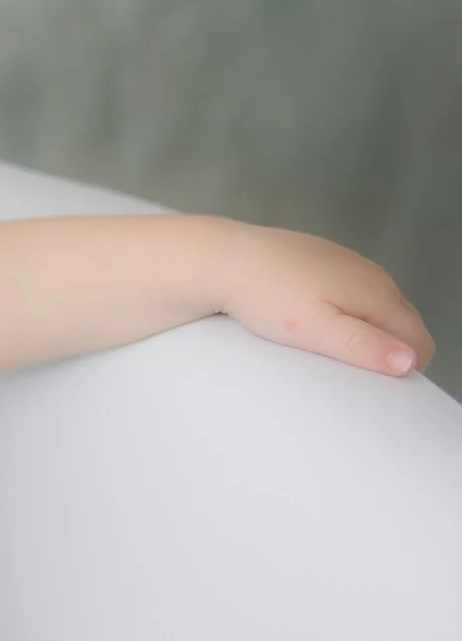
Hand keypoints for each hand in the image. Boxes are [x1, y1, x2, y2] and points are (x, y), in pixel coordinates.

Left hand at [218, 222, 436, 375]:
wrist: (222, 259)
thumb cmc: (266, 297)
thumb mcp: (316, 331)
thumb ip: (365, 346)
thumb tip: (410, 361)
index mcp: (378, 293)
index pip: (419, 340)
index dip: (405, 368)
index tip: (372, 383)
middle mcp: (371, 273)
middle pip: (402, 322)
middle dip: (388, 349)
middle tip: (347, 369)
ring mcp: (346, 261)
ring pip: (376, 305)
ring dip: (365, 329)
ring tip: (327, 345)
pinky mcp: (321, 256)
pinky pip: (349, 290)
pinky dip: (343, 309)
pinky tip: (311, 317)